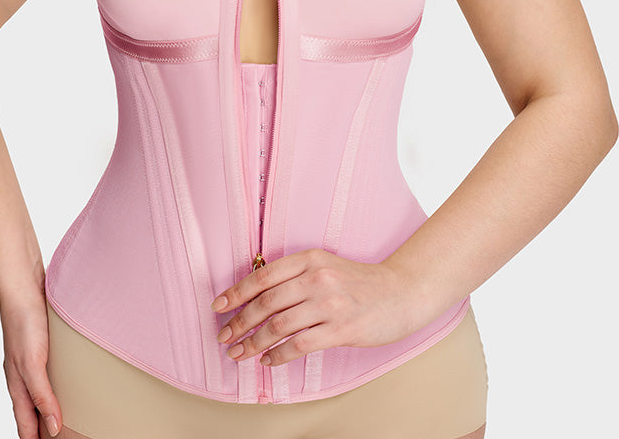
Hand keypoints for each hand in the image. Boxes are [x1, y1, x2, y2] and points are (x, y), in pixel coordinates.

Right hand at [0, 291, 62, 437]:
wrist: (24, 286)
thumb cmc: (24, 322)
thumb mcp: (33, 363)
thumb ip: (42, 396)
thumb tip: (53, 427)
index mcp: (17, 385)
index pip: (25, 425)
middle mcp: (22, 375)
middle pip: (31, 412)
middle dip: (42, 428)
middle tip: (59, 438)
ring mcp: (30, 360)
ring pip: (39, 392)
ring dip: (48, 406)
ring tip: (64, 418)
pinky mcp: (40, 345)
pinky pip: (47, 372)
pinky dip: (55, 383)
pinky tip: (67, 380)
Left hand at [211, 248, 414, 366]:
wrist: (400, 292)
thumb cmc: (359, 282)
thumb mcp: (326, 266)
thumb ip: (295, 275)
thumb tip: (256, 296)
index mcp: (310, 258)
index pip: (263, 276)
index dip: (236, 292)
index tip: (218, 306)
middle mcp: (318, 278)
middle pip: (266, 302)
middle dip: (239, 322)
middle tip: (224, 337)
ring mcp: (330, 303)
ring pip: (279, 325)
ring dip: (253, 342)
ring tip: (239, 353)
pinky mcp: (341, 329)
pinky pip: (300, 344)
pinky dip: (278, 355)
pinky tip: (267, 360)